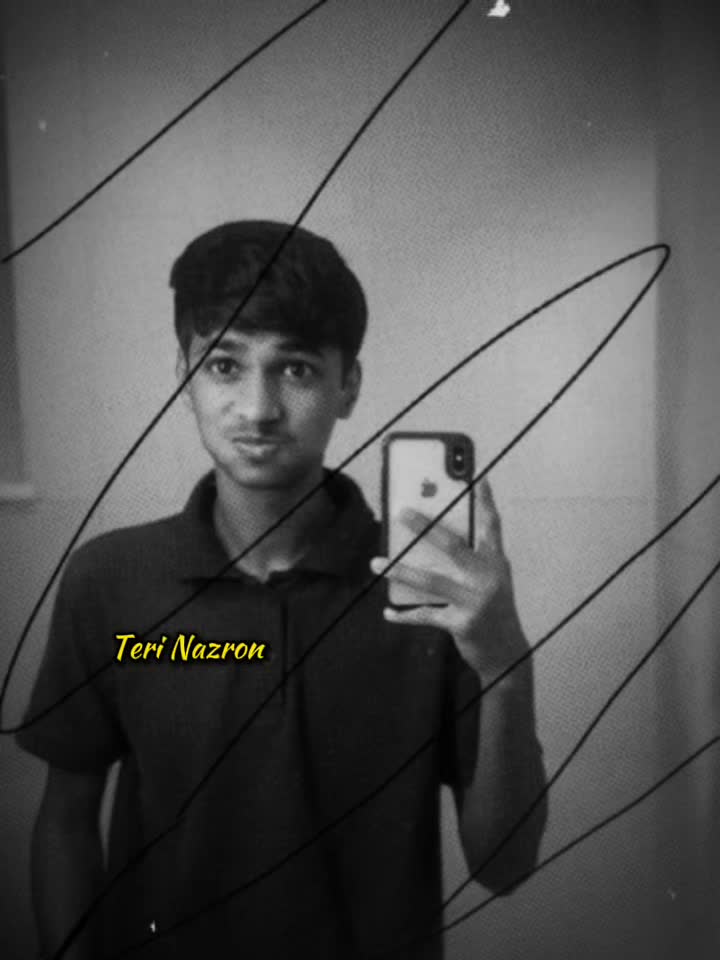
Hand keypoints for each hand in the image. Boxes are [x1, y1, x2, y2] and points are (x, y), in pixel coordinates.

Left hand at [370, 478, 529, 685]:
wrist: (507, 653)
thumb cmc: (492, 609)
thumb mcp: (489, 581)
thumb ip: (468, 560)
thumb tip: (427, 541)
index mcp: (496, 563)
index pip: (491, 526)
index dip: (485, 502)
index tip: (477, 478)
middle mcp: (488, 578)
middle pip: (452, 546)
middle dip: (424, 527)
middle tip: (401, 512)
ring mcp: (476, 601)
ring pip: (431, 580)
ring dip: (400, 571)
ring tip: (376, 563)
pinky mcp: (462, 624)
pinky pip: (426, 614)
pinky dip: (404, 615)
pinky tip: (387, 612)